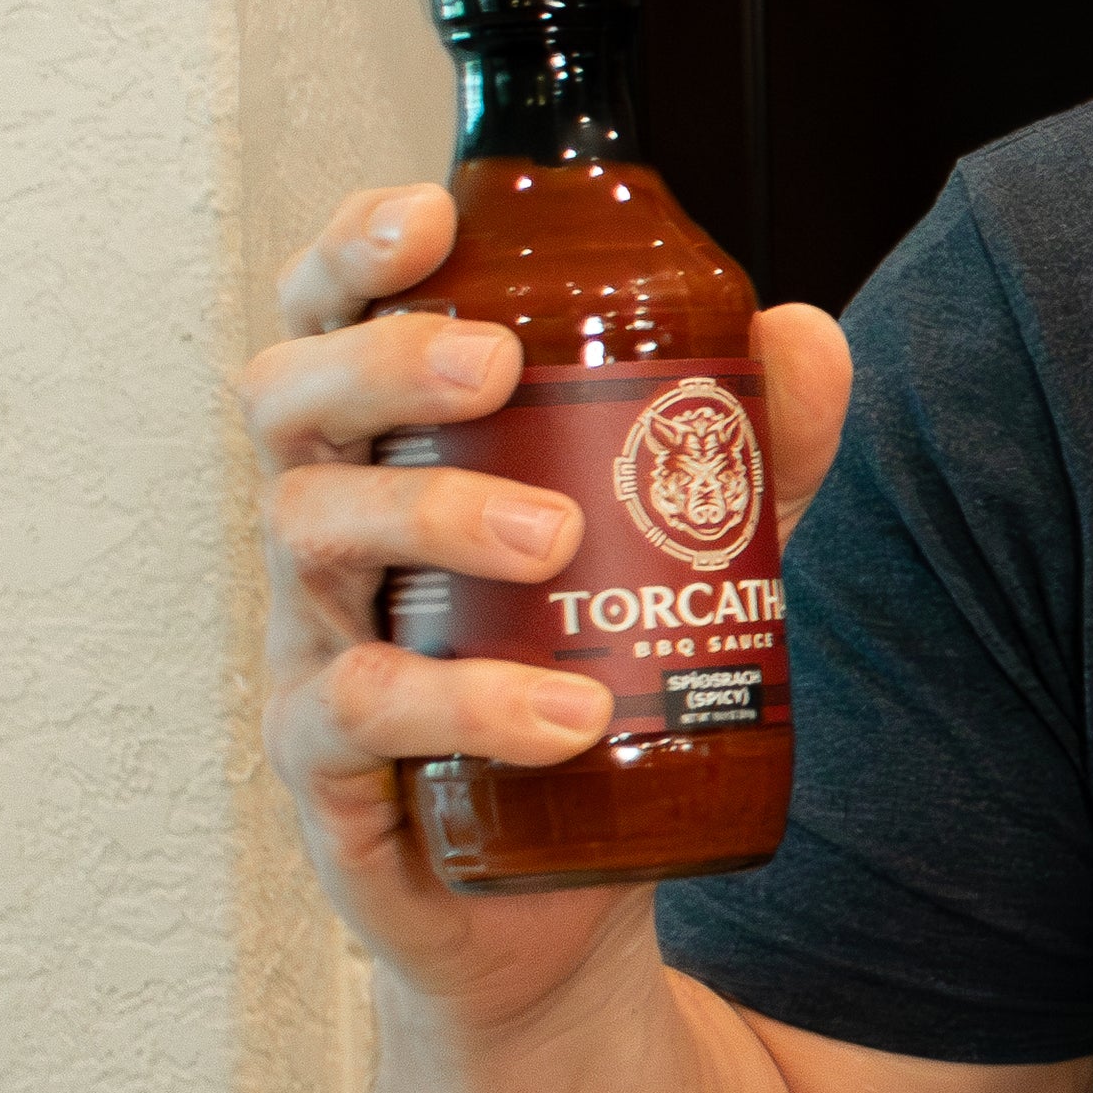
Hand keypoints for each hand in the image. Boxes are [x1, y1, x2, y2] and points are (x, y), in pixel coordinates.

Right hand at [246, 184, 850, 1017]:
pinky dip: (460, 701)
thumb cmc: (597, 664)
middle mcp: (329, 525)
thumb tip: (801, 334)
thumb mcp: (693, 541)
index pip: (336, 320)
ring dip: (433, 517)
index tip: (425, 219)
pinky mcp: (327, 761)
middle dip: (384, 363)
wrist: (576, 874)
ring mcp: (314, 637)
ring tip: (554, 539)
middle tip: (497, 366)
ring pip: (312, 536)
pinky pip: (358, 712)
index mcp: (396, 448)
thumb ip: (750, 441)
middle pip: (292, 400)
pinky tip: (560, 712)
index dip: (353, 253)